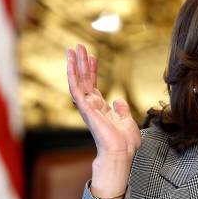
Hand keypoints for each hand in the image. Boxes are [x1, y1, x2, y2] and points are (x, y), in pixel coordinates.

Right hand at [67, 44, 140, 159]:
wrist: (122, 152)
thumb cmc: (125, 142)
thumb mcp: (126, 120)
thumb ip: (121, 110)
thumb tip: (118, 101)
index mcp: (100, 108)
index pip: (93, 85)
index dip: (92, 71)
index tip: (92, 57)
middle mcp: (91, 106)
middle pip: (84, 80)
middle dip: (81, 63)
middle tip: (79, 46)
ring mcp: (87, 107)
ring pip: (77, 81)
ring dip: (74, 64)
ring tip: (73, 49)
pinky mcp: (85, 108)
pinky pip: (76, 88)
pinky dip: (72, 74)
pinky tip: (71, 62)